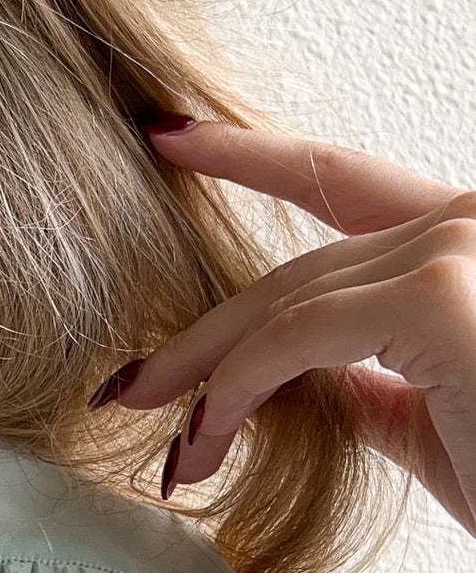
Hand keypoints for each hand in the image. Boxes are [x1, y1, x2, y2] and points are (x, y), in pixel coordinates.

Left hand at [96, 116, 475, 534]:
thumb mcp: (441, 421)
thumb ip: (371, 386)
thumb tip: (298, 384)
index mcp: (474, 242)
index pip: (342, 180)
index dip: (250, 156)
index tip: (172, 138)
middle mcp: (473, 222)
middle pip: (298, 264)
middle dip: (205, 330)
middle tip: (131, 380)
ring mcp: (463, 249)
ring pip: (284, 298)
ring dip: (204, 368)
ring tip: (147, 418)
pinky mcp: (441, 296)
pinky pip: (295, 338)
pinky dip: (236, 386)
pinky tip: (203, 433)